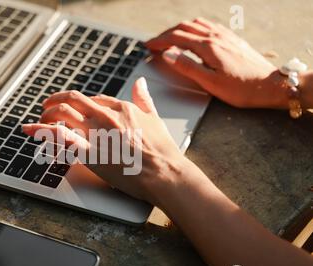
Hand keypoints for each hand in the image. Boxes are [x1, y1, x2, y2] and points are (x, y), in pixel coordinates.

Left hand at [22, 78, 187, 203]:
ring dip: (46, 116)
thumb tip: (140, 82)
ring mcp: (96, 133)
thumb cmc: (163, 151)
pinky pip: (60, 137)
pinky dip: (42, 132)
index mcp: (121, 107)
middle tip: (46, 110)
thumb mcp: (155, 119)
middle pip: (72, 100)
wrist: (166, 173)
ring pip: (62, 113)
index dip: (76, 103)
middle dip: (54, 102)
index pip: (91, 99)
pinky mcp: (89, 153)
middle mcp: (105, 116)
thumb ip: (144, 99)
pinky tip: (31, 130)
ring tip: (38, 123)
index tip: (70, 109)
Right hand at [146, 18, 287, 108]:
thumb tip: (169, 54)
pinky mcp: (232, 39)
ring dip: (179, 29)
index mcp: (208, 47)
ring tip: (170, 39)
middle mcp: (216, 37)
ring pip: (196, 24)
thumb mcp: (210, 83)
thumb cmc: (242, 88)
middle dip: (166, 34)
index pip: (177, 38)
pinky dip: (194, 28)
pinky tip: (194, 36)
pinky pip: (208, 26)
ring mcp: (225, 36)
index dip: (160, 41)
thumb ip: (187, 67)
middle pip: (184, 28)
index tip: (148, 46)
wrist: (271, 85)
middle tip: (154, 43)